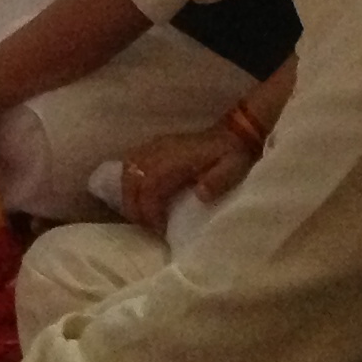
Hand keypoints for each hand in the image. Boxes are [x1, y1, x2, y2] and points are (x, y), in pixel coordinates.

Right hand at [117, 123, 252, 228]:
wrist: (232, 133)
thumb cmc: (232, 155)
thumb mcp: (233, 168)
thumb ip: (218, 181)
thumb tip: (200, 195)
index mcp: (177, 157)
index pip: (150, 185)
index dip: (149, 210)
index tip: (159, 228)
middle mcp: (161, 149)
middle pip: (132, 178)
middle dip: (134, 206)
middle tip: (145, 226)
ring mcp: (156, 145)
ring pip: (128, 169)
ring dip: (128, 194)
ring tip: (140, 215)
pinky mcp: (155, 145)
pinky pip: (131, 162)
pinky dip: (129, 181)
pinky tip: (138, 196)